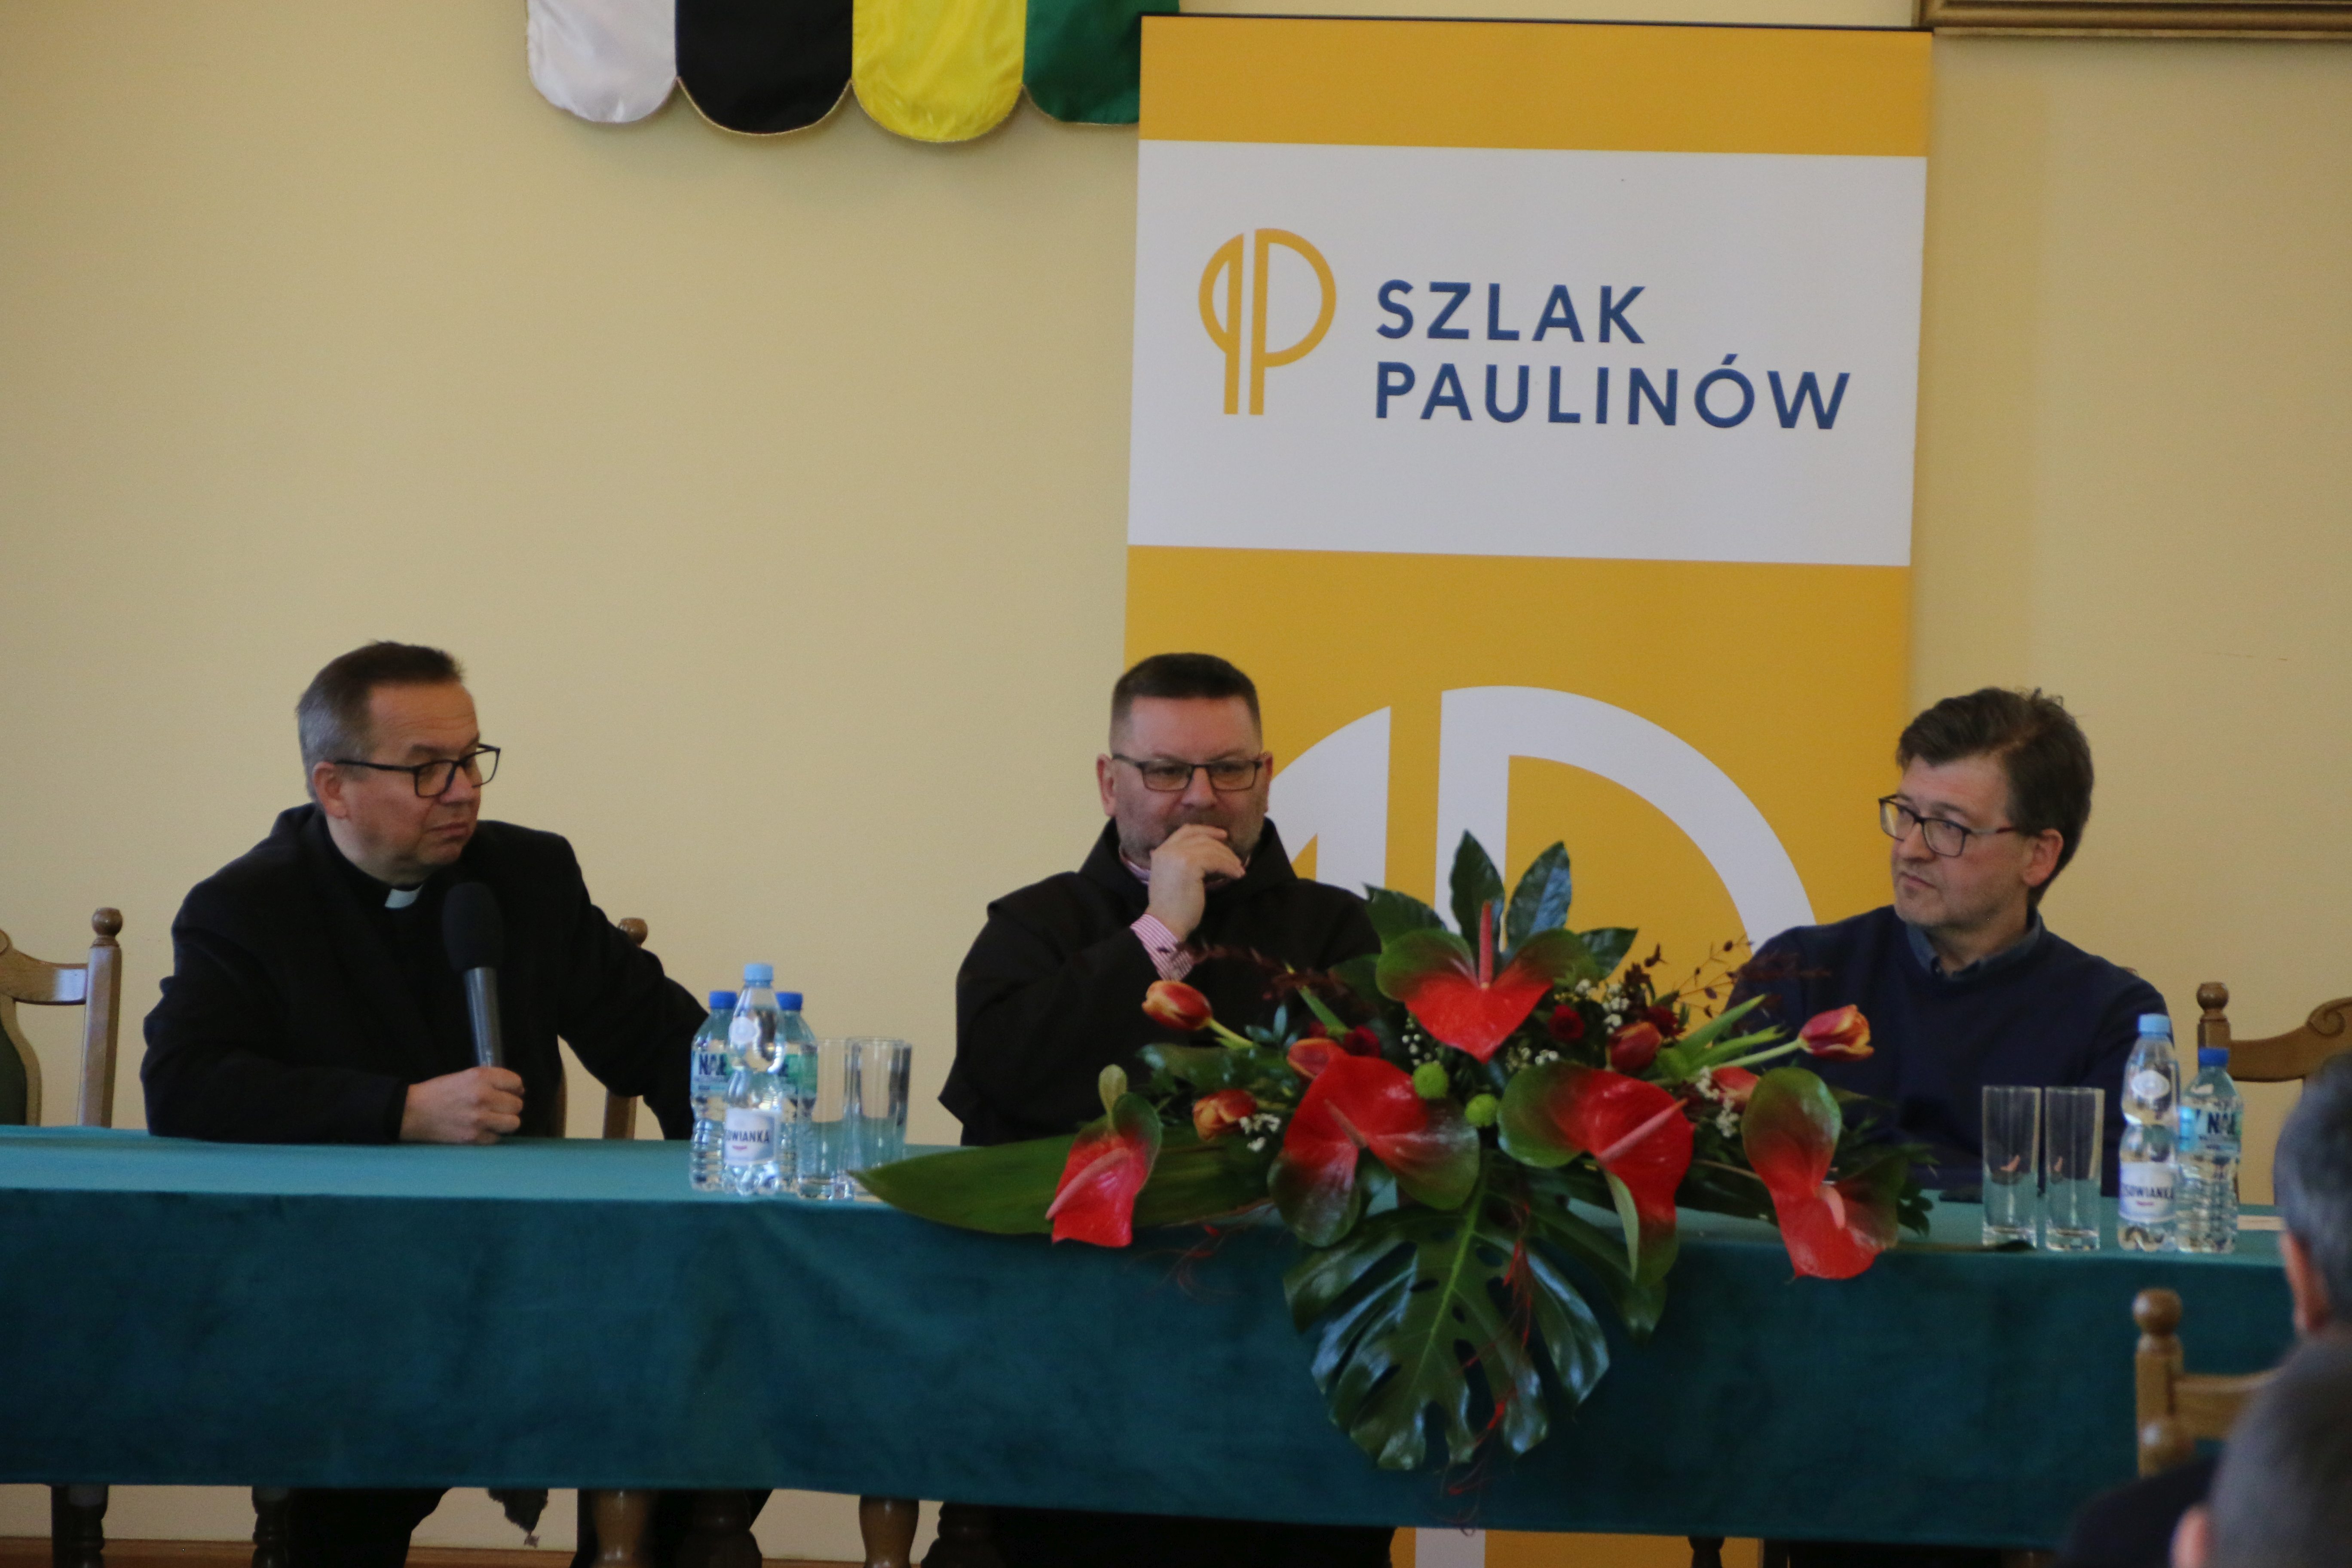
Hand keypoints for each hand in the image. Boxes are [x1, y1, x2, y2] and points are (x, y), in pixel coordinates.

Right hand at [400, 1066, 524, 1144]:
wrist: (413, 1112)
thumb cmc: (439, 1091)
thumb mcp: (465, 1076)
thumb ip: (491, 1080)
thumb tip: (519, 1090)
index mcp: (480, 1077)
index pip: (516, 1082)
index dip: (515, 1088)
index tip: (509, 1092)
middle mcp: (483, 1097)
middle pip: (517, 1105)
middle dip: (510, 1105)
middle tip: (499, 1107)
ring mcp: (479, 1119)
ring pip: (513, 1123)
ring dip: (506, 1121)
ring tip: (494, 1119)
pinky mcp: (473, 1138)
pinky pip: (497, 1138)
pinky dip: (491, 1135)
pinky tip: (481, 1129)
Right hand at [1146, 824, 1244, 942]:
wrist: (1165, 925)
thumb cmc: (1172, 908)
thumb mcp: (1174, 878)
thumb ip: (1183, 862)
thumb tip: (1210, 855)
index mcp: (1161, 851)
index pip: (1186, 831)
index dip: (1206, 831)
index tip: (1223, 836)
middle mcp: (1167, 850)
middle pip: (1200, 837)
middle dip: (1221, 845)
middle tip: (1236, 857)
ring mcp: (1178, 855)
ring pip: (1211, 848)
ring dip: (1228, 858)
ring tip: (1239, 870)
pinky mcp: (1190, 865)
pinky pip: (1216, 861)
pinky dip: (1229, 867)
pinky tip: (1237, 875)